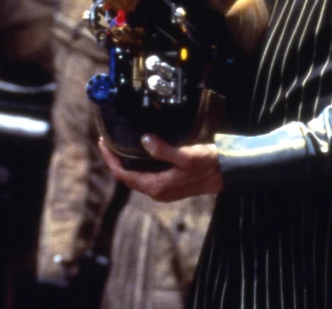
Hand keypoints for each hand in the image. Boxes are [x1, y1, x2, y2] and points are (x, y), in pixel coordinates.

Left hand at [98, 135, 222, 201]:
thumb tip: (144, 140)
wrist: (229, 173)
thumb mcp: (186, 155)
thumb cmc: (209, 165)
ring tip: (120, 145)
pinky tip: (141, 152)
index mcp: (157, 187)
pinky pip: (148, 175)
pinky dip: (139, 164)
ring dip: (127, 162)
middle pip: (128, 177)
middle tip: (108, 142)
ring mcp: (165, 189)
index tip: (102, 143)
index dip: (110, 159)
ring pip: (138, 176)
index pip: (124, 175)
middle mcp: (158, 191)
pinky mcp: (172, 183)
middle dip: (116, 160)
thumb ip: (163, 150)